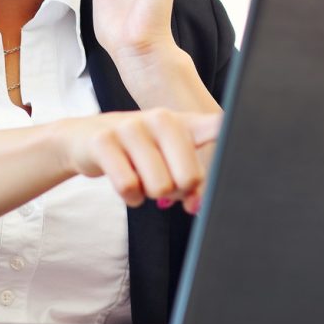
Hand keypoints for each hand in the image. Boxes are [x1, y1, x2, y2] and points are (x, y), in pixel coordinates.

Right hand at [57, 108, 219, 212]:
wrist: (84, 139)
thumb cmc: (135, 151)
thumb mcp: (168, 154)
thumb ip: (191, 179)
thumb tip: (198, 206)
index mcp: (183, 121)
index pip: (217, 129)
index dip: (229, 149)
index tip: (239, 163)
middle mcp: (160, 118)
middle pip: (190, 179)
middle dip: (177, 193)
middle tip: (163, 184)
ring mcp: (130, 127)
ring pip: (159, 186)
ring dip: (149, 194)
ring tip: (141, 180)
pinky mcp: (104, 141)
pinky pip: (128, 186)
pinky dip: (129, 197)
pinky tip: (126, 186)